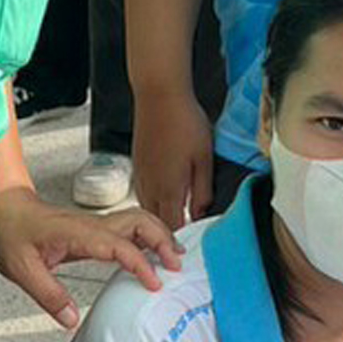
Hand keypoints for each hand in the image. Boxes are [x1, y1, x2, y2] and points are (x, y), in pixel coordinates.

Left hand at [0, 188, 180, 329]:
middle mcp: (91, 224)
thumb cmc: (11, 231)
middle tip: (177, 266)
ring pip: (137, 220)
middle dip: (163, 240)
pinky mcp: (93, 228)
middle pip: (139, 222)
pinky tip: (152, 251)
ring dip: (159, 235)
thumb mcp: (22, 269)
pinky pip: (128, 227)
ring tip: (174, 258)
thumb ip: (49, 295)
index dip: (140, 263)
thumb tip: (71, 320)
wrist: (4, 207)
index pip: (119, 245)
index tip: (154, 283)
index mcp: (78, 232)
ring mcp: (94, 224)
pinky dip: (148, 236)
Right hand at [132, 89, 212, 228]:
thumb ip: (203, 190)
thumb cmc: (184, 122)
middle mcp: (150, 186)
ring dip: (159, 217)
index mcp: (169, 189)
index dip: (181, 240)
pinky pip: (142, 192)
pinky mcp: (137, 164)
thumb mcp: (204, 158)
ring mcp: (141, 175)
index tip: (190, 245)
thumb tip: (201, 213)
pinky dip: (152, 201)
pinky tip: (163, 196)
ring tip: (173, 221)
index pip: (173, 227)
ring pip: (147, 207)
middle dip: (168, 233)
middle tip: (182, 239)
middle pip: (156, 222)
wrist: (159, 96)